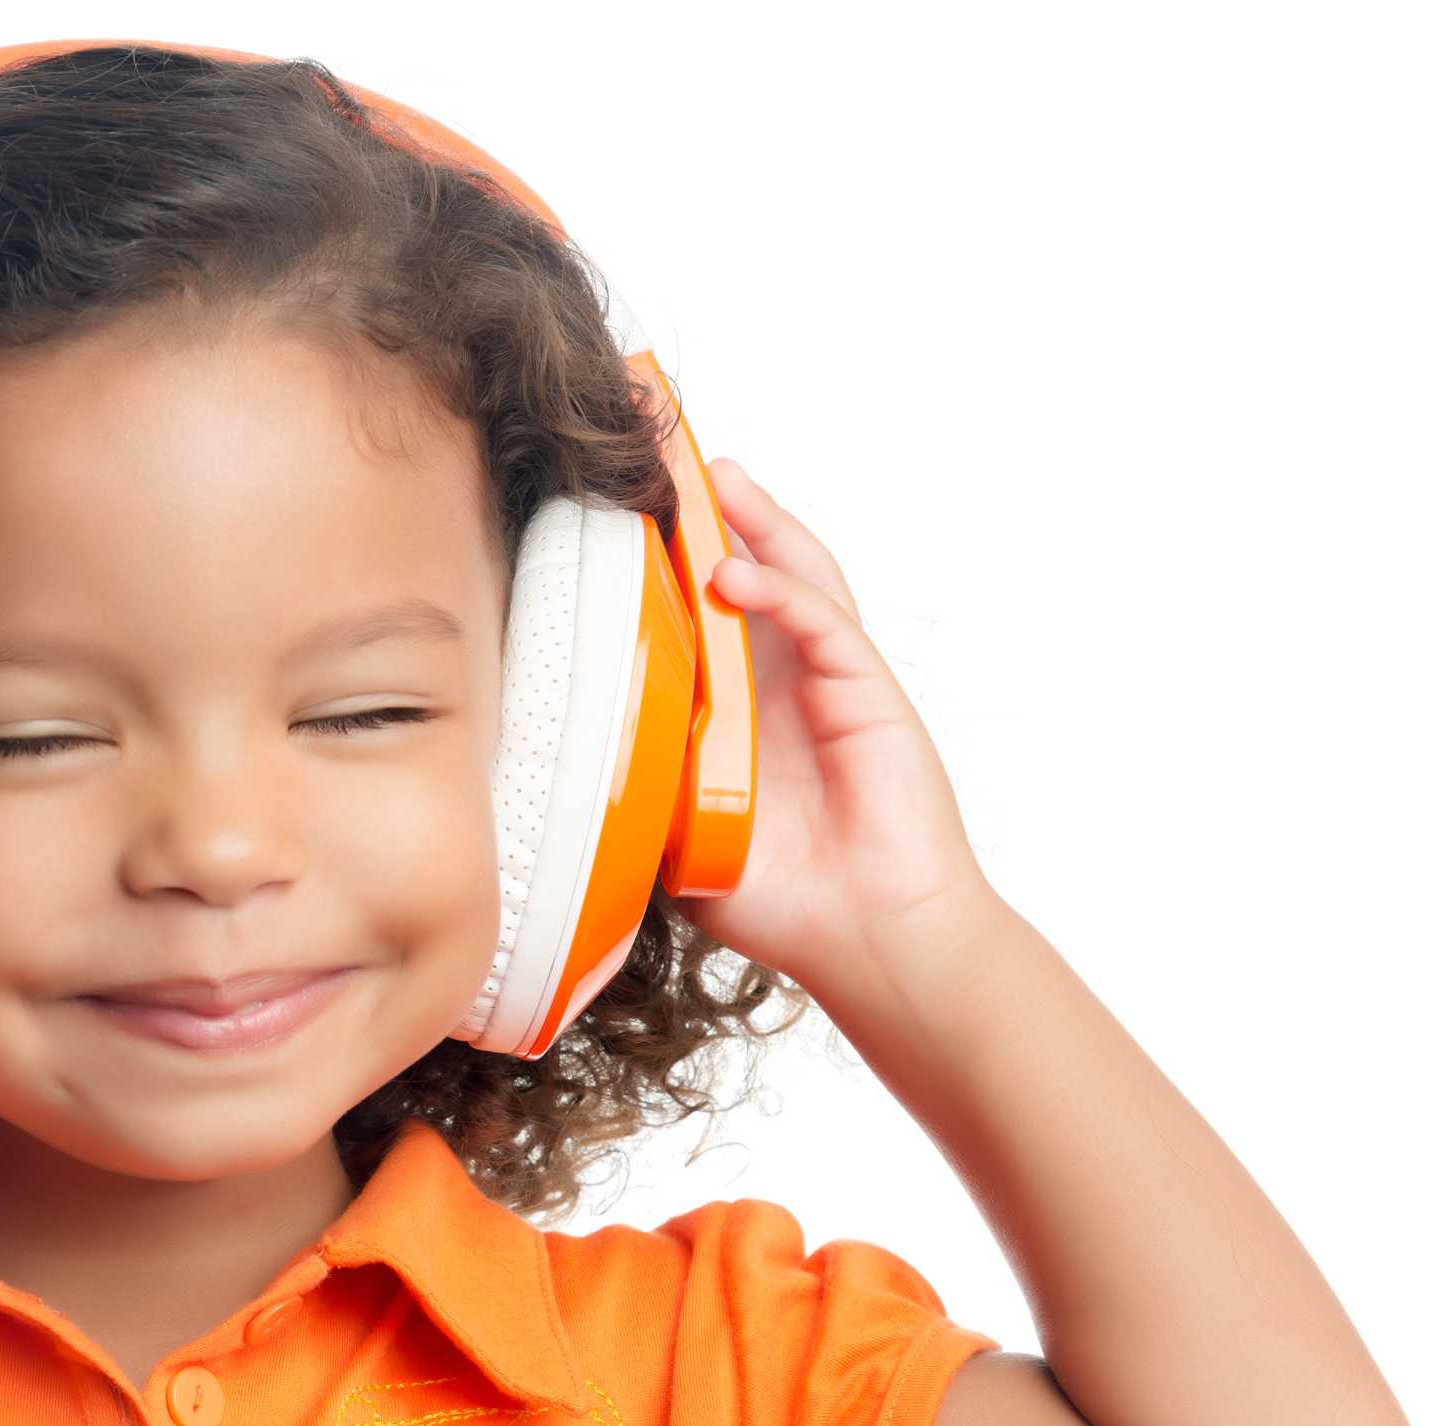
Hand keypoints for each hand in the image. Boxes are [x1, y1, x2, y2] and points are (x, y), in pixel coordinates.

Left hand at [674, 456, 1005, 1001]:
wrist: (871, 941)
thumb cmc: (788, 903)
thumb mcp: (683, 838)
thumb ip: (643, 784)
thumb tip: (571, 749)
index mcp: (743, 715)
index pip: (704, 621)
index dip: (672, 572)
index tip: (624, 526)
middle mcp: (787, 687)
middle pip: (752, 578)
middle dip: (716, 522)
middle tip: (669, 467)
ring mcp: (832, 683)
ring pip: (795, 579)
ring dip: (756, 526)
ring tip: (716, 480)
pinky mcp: (868, 692)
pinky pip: (823, 623)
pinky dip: (782, 591)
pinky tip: (738, 574)